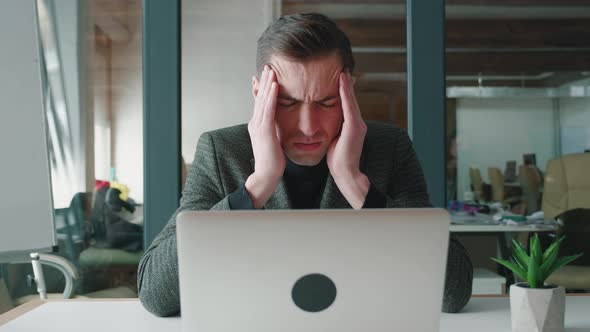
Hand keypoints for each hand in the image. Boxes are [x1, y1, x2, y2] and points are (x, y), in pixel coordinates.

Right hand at [245, 65, 285, 207]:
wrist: (266, 175)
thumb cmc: (272, 162)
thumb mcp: (272, 141)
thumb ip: (273, 130)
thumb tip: (277, 124)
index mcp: (257, 125)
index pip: (260, 103)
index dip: (263, 89)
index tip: (267, 76)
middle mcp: (255, 123)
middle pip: (260, 98)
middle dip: (264, 81)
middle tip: (268, 66)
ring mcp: (258, 126)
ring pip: (263, 100)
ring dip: (267, 83)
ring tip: (271, 70)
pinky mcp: (264, 130)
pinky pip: (268, 109)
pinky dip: (271, 96)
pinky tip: (274, 85)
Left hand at [327, 71, 368, 208]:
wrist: (346, 174)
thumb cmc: (338, 160)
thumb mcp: (335, 140)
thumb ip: (334, 130)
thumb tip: (325, 123)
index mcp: (352, 126)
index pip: (347, 104)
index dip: (344, 91)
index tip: (339, 78)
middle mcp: (358, 123)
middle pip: (351, 99)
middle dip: (347, 84)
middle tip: (343, 69)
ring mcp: (358, 125)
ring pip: (351, 101)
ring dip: (347, 85)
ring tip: (342, 72)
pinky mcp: (355, 128)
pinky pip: (349, 107)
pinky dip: (346, 94)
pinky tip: (342, 84)